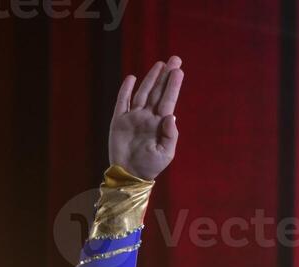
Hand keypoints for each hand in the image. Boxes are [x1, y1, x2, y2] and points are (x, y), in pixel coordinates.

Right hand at [109, 55, 183, 180]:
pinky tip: (132, 78)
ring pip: (142, 93)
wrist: (129, 175)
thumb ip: (170, 135)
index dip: (173, 85)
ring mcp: (133, 117)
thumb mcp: (166, 153)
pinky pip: (122, 102)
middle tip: (175, 59)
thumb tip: (171, 115)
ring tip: (159, 64)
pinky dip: (126, 90)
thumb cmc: (150, 166)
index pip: (168, 100)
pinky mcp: (119, 121)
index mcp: (160, 124)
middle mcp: (148, 117)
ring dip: (150, 79)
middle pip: (157, 92)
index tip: (179, 71)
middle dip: (165, 76)